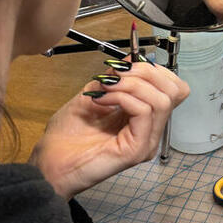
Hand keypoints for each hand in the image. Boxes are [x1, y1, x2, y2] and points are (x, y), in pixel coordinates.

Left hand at [29, 60, 188, 199]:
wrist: (48, 164)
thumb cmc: (67, 136)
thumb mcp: (94, 93)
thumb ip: (115, 77)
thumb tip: (133, 58)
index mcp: (146, 118)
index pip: (173, 88)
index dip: (154, 70)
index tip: (125, 65)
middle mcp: (151, 131)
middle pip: (174, 91)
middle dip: (145, 72)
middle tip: (116, 74)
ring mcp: (146, 142)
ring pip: (161, 100)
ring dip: (131, 84)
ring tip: (106, 87)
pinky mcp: (136, 150)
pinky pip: (144, 112)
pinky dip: (122, 98)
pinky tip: (101, 100)